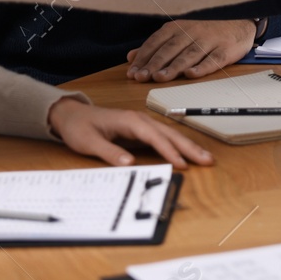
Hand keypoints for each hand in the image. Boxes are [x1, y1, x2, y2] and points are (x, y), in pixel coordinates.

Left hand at [46, 97, 214, 168]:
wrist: (72, 115)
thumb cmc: (79, 127)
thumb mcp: (88, 142)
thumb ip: (110, 152)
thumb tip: (130, 163)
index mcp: (129, 121)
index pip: (155, 137)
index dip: (169, 151)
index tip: (182, 164)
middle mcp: (140, 120)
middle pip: (170, 134)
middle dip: (190, 147)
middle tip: (208, 160)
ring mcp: (142, 124)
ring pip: (170, 135)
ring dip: (188, 147)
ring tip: (205, 158)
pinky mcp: (141, 131)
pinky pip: (164, 138)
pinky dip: (178, 146)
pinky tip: (187, 154)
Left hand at [126, 18, 256, 81]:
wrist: (238, 26)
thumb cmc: (204, 34)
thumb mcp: (178, 35)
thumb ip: (155, 46)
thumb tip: (131, 57)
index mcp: (177, 28)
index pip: (156, 42)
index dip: (143, 57)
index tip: (133, 72)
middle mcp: (191, 32)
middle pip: (170, 49)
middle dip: (154, 63)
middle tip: (142, 77)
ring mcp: (208, 41)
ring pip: (189, 55)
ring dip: (174, 67)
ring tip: (160, 78)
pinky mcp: (225, 50)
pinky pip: (212, 59)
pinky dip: (202, 67)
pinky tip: (191, 74)